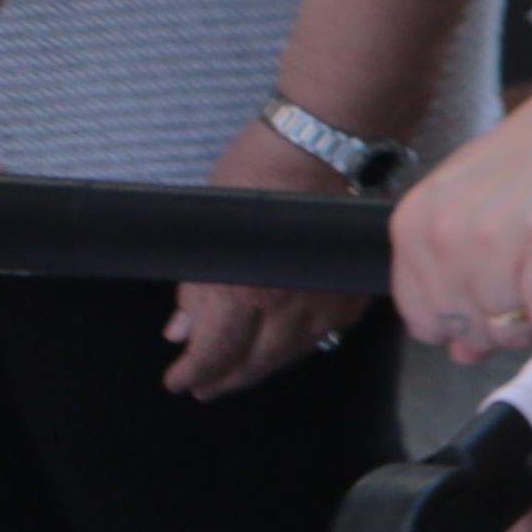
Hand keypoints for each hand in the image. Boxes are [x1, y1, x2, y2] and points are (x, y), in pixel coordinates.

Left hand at [170, 114, 373, 397]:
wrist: (321, 145)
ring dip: (264, 366)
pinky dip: (305, 345)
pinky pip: (328, 333)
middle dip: (225, 378)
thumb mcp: (206, 231)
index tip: (179, 379)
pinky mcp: (352, 287)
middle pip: (253, 362)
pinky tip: (291, 346)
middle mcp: (287, 304)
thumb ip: (194, 287)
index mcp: (243, 291)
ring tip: (244, 371)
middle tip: (206, 387)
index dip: (192, 372)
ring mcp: (326, 298)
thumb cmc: (259, 175)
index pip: (214, 354)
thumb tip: (182, 329)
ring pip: (292, 353)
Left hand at [393, 88, 531, 364]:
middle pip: (468, 330)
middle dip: (510, 325)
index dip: (469, 321)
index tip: (503, 296)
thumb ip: (463, 275)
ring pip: (508, 329)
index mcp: (419, 217)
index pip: (423, 317)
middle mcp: (446, 227)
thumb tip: (466, 351)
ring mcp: (495, 234)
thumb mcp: (489, 201)